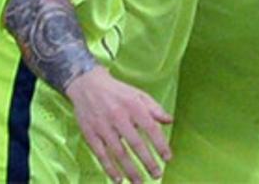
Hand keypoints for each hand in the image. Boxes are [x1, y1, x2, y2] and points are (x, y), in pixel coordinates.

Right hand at [66, 66, 172, 183]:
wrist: (87, 85)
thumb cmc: (118, 92)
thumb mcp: (139, 95)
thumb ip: (155, 109)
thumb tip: (170, 120)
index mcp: (133, 106)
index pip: (151, 128)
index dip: (160, 145)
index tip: (168, 158)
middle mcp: (119, 117)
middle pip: (136, 144)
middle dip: (148, 162)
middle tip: (157, 175)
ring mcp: (103, 127)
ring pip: (119, 153)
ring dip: (130, 170)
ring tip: (139, 182)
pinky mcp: (90, 134)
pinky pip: (101, 155)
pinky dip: (110, 168)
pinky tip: (118, 179)